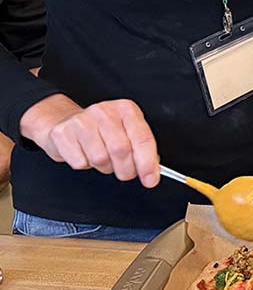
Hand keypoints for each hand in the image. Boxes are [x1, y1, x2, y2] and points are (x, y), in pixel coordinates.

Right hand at [19, 96, 160, 186]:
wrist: (65, 122)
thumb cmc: (101, 129)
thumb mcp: (126, 131)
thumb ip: (141, 148)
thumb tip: (151, 170)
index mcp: (126, 109)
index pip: (142, 138)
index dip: (148, 163)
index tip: (150, 180)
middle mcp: (105, 112)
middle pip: (121, 150)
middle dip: (126, 170)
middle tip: (125, 172)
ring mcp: (82, 121)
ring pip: (100, 159)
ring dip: (105, 167)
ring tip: (102, 158)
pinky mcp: (63, 133)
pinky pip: (80, 163)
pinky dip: (85, 165)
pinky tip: (84, 154)